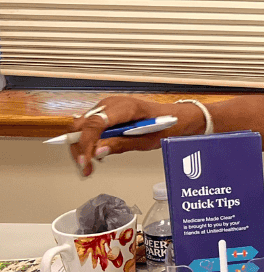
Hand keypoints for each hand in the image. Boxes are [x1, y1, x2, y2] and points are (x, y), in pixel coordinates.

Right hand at [67, 96, 197, 176]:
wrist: (176, 117)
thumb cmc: (166, 125)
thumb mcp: (146, 141)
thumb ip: (120, 145)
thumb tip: (98, 151)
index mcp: (125, 108)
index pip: (94, 123)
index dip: (85, 143)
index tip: (85, 160)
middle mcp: (112, 103)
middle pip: (83, 124)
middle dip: (80, 147)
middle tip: (86, 167)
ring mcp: (108, 106)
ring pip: (82, 126)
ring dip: (82, 146)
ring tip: (90, 165)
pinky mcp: (107, 112)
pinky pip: (90, 126)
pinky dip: (89, 141)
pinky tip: (96, 153)